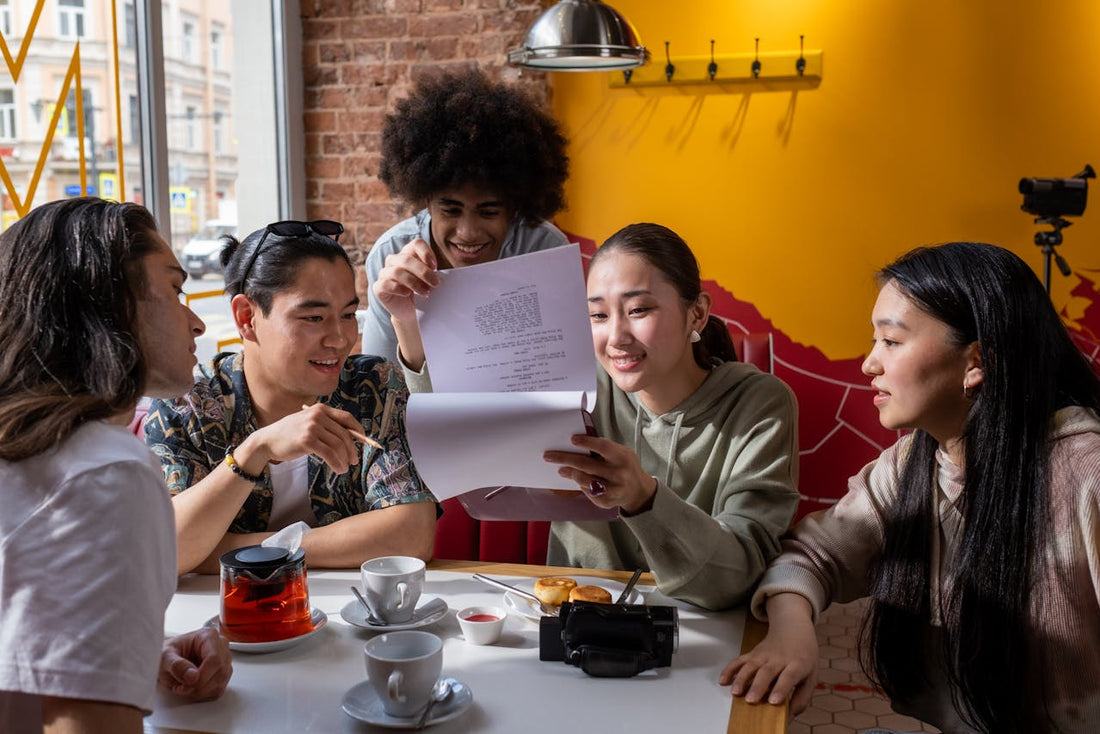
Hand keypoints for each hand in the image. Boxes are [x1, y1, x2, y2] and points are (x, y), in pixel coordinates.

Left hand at [158, 628, 231, 701]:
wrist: (167, 661)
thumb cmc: (167, 654)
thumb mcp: (164, 657)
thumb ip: (177, 666)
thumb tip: (193, 676)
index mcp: (208, 636)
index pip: (215, 658)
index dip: (203, 675)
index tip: (187, 684)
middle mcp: (220, 647)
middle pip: (220, 672)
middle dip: (199, 686)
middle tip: (181, 687)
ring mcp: (223, 661)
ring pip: (220, 683)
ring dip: (200, 692)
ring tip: (183, 687)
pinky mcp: (222, 675)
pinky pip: (218, 691)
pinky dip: (202, 695)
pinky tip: (191, 689)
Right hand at [243, 403, 362, 473]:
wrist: (267, 440)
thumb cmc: (290, 434)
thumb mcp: (309, 423)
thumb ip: (327, 427)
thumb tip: (352, 438)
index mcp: (321, 409)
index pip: (347, 418)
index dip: (358, 431)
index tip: (363, 442)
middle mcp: (318, 415)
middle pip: (344, 434)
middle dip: (351, 450)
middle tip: (354, 461)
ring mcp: (312, 427)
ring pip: (338, 445)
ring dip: (344, 459)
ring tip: (344, 468)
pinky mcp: (307, 440)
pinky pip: (329, 454)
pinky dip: (337, 463)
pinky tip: (339, 469)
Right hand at [372, 238, 439, 325]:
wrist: (412, 313)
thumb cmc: (423, 293)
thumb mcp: (431, 281)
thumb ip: (435, 273)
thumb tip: (442, 274)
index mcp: (408, 254)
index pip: (416, 244)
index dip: (426, 253)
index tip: (435, 267)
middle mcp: (394, 261)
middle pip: (406, 258)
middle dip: (423, 272)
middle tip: (435, 283)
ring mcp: (384, 273)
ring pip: (396, 271)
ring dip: (414, 282)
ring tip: (425, 293)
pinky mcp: (378, 287)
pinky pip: (385, 284)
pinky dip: (398, 288)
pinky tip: (407, 294)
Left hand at [543, 434, 656, 513]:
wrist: (638, 491)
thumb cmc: (625, 467)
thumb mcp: (621, 453)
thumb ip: (605, 448)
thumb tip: (579, 442)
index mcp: (622, 457)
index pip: (602, 446)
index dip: (586, 442)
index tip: (572, 439)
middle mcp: (618, 473)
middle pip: (586, 464)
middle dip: (565, 458)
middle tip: (549, 456)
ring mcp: (612, 489)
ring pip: (583, 480)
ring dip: (569, 473)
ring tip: (561, 469)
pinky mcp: (606, 501)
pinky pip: (586, 491)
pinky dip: (580, 485)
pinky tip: (579, 480)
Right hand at [718, 594, 818, 713]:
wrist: (793, 628)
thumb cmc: (803, 655)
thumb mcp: (812, 676)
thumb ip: (803, 697)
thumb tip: (791, 716)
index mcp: (797, 664)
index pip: (788, 676)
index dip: (780, 689)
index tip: (773, 701)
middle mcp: (779, 658)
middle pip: (767, 672)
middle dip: (757, 686)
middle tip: (751, 700)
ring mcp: (764, 655)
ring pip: (751, 666)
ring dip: (741, 679)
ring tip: (735, 692)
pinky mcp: (753, 653)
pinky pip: (739, 660)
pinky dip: (730, 669)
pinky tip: (723, 680)